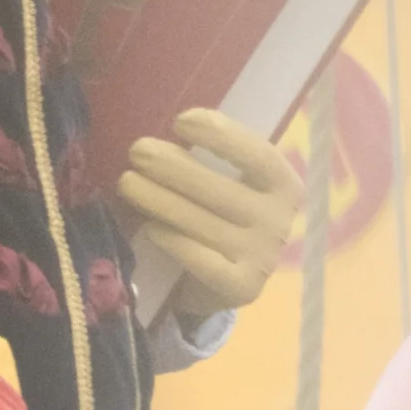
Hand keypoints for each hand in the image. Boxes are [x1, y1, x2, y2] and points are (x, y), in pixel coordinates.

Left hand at [116, 107, 306, 313]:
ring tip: (127, 183)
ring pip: (203, 224)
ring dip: (160, 201)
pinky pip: (201, 261)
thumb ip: (208, 161)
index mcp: (283, 186)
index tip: (182, 121)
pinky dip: (173, 242)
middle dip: (174, 167)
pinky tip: (150, 228)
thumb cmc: (219, 218)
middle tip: (137, 151)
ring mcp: (261, 257)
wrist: (219, 284)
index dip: (223, 137)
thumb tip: (159, 138)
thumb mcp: (226, 185)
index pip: (259, 156)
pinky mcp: (240, 288)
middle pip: (221, 190)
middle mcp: (279, 222)